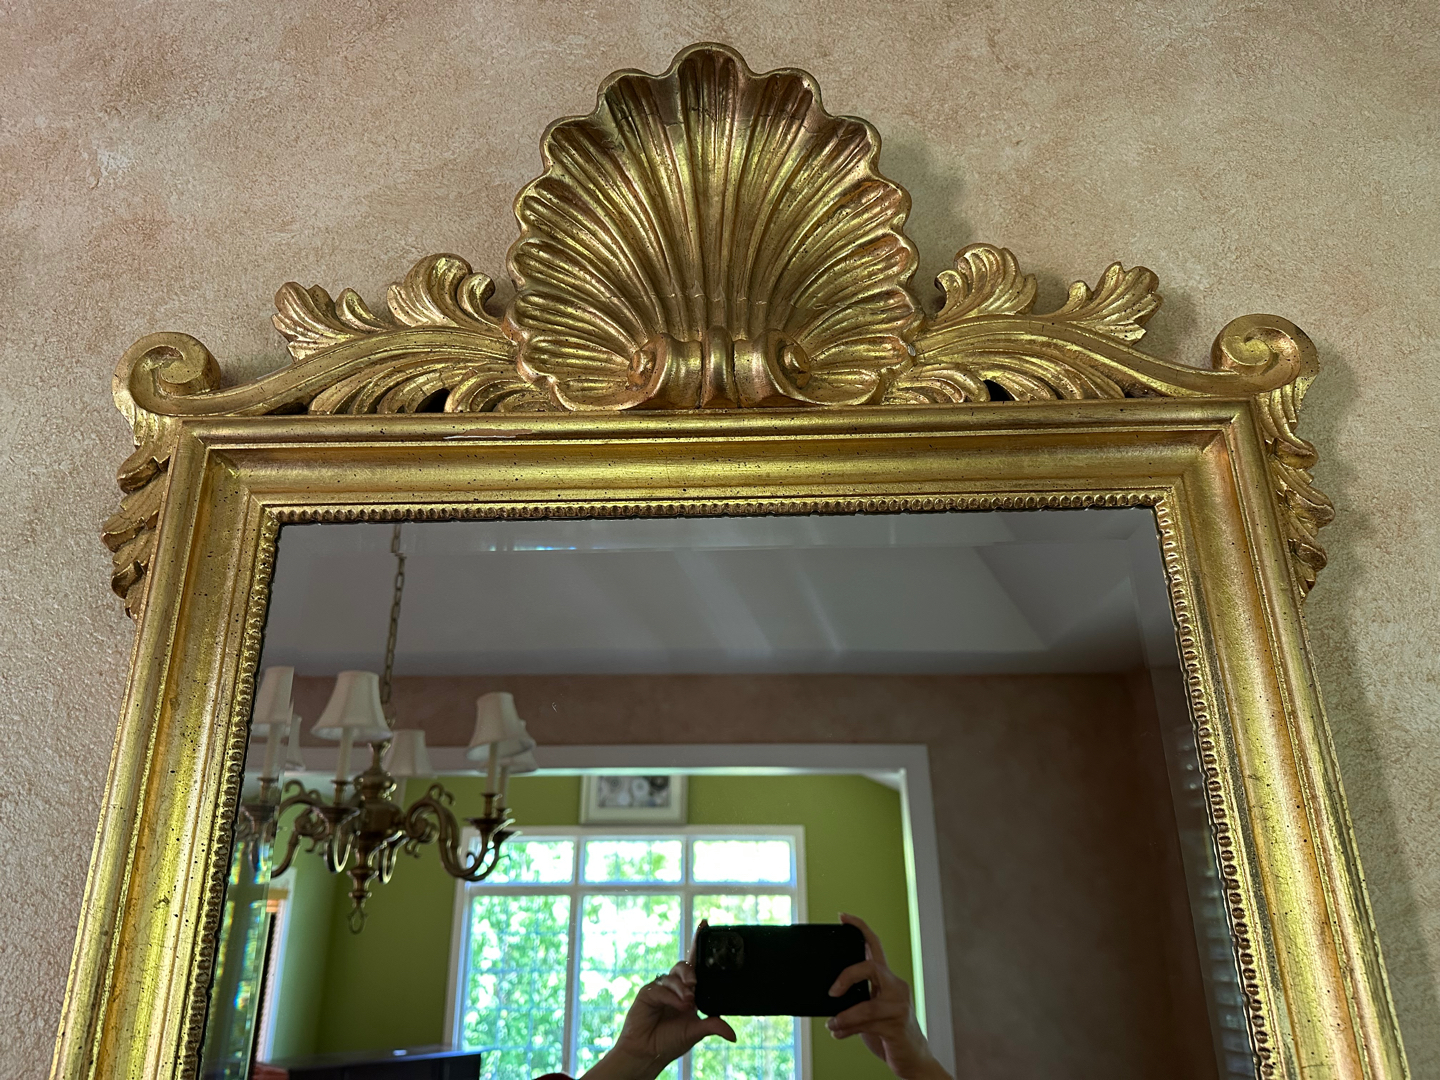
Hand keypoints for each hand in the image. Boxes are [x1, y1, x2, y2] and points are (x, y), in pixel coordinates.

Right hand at [583, 923, 735, 1079]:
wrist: (648, 1053)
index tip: (705, 923)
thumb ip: (713, 1026)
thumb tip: (733, 1034)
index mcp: (688, 992)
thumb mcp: (696, 1031)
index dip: (698, 943)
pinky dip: (670, 996)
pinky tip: (676, 1005)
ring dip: (682, 988)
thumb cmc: (670, 1041)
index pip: (695, 963)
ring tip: (687, 1002)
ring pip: (673, 976)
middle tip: (695, 986)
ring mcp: (660, 988)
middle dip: (691, 973)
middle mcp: (675, 987)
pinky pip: (660, 988)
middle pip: (684, 966)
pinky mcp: (647, 993)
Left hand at [827, 913, 951, 1079]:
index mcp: (888, 979)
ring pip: (866, 1005)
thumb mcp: (871, 1010)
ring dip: (843, 1016)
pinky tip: (837, 1032)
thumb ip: (857, 998)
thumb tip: (829, 995)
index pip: (875, 946)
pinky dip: (847, 1028)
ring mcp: (899, 1007)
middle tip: (832, 991)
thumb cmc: (888, 1031)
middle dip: (848, 976)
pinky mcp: (897, 1026)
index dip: (860, 928)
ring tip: (832, 1024)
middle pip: (872, 967)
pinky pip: (868, 1024)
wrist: (913, 1058)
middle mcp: (896, 987)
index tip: (842, 916)